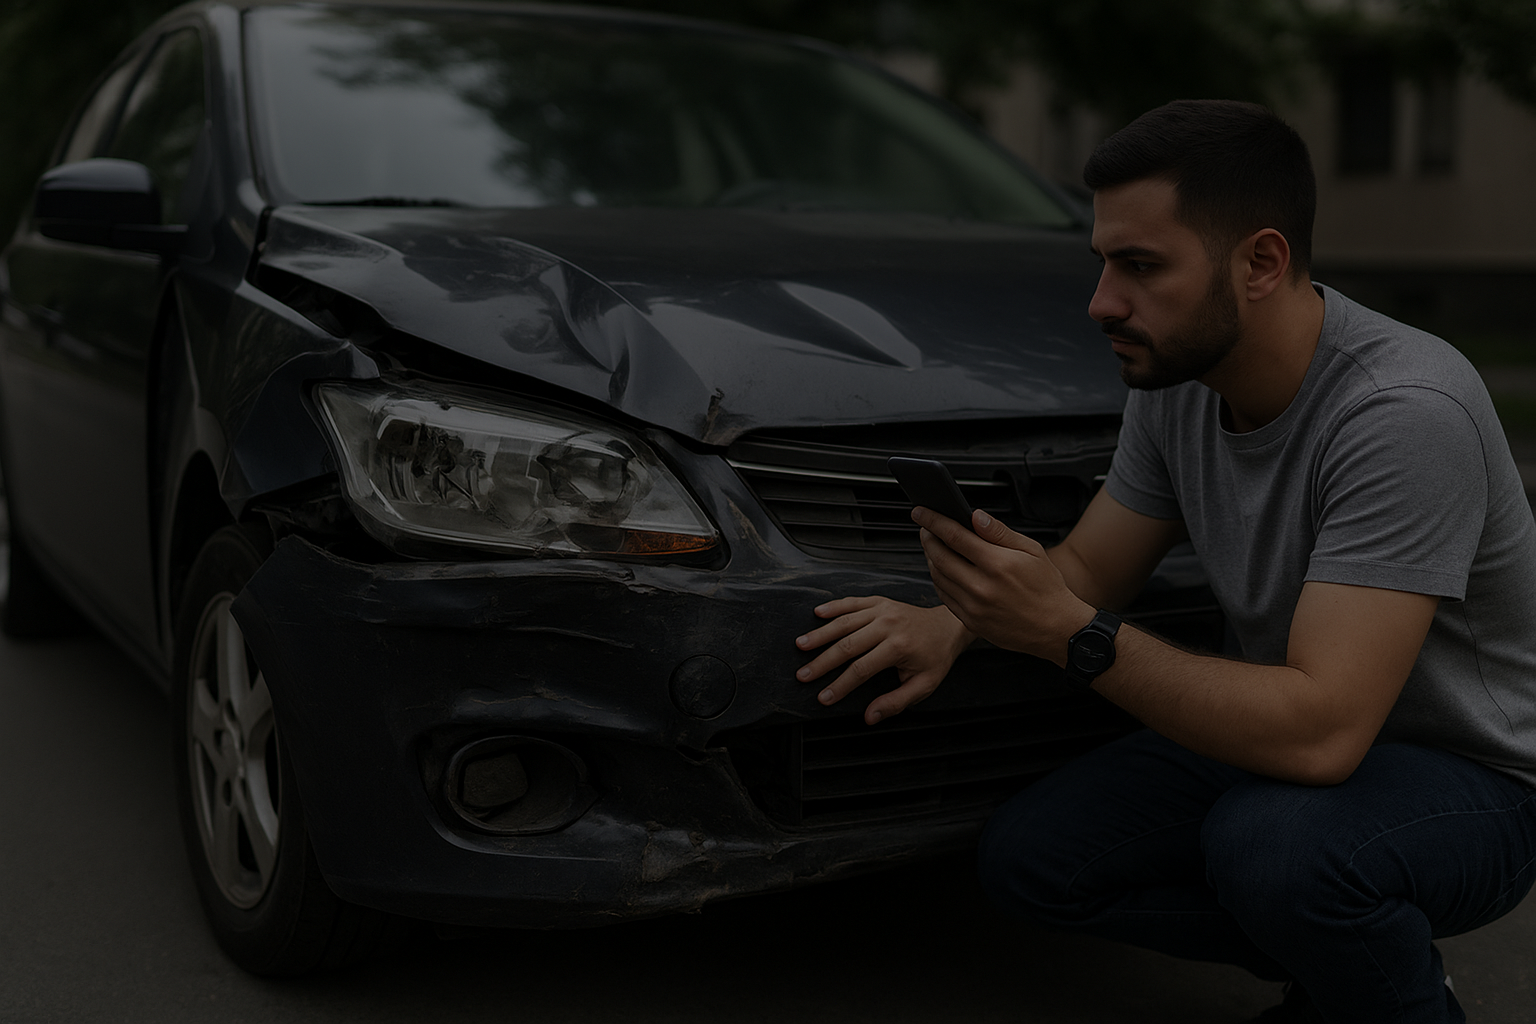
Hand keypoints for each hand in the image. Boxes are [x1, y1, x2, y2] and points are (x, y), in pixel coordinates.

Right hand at [795, 596, 972, 724]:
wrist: (948, 627)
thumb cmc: (936, 657)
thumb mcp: (923, 686)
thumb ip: (896, 702)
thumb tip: (870, 716)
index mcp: (899, 647)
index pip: (861, 669)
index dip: (840, 685)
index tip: (824, 698)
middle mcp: (888, 625)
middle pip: (847, 645)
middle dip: (822, 662)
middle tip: (803, 675)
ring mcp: (883, 610)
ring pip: (845, 622)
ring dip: (820, 634)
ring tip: (801, 645)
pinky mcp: (879, 601)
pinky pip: (852, 602)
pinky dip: (833, 607)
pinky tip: (817, 613)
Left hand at [917, 508, 1092, 663]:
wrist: (1056, 628)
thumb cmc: (1047, 589)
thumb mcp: (1031, 550)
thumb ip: (999, 532)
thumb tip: (975, 516)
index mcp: (997, 564)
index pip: (954, 535)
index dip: (933, 521)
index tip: (921, 512)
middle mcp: (981, 586)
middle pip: (939, 556)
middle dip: (928, 538)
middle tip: (926, 527)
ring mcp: (973, 607)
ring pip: (938, 576)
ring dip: (931, 558)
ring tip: (935, 546)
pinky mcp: (971, 621)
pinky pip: (944, 596)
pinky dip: (939, 579)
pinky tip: (944, 570)